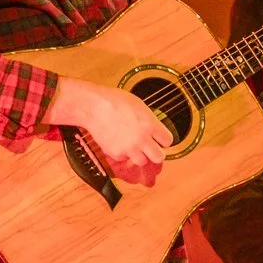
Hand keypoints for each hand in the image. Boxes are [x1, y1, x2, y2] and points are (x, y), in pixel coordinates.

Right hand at [49, 76, 172, 184]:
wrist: (94, 106)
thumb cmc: (114, 101)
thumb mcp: (139, 105)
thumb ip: (149, 119)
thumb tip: (154, 128)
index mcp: (150, 124)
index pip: (168, 141)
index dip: (163, 140)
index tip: (159, 139)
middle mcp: (141, 138)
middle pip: (159, 157)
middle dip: (156, 153)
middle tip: (151, 149)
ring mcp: (129, 148)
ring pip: (142, 161)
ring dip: (139, 155)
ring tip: (134, 146)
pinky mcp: (117, 153)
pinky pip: (124, 158)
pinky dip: (123, 154)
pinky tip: (119, 142)